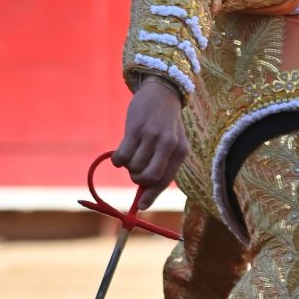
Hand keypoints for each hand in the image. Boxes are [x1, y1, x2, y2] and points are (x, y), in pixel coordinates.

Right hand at [113, 79, 188, 208]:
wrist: (162, 92)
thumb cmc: (166, 123)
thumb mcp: (172, 143)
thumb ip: (162, 165)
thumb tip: (145, 194)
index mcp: (180, 152)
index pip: (165, 180)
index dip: (151, 195)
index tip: (141, 206)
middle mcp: (168, 145)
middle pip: (148, 177)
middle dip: (138, 179)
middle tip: (135, 171)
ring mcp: (152, 137)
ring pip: (133, 167)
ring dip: (128, 167)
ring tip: (131, 156)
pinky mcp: (135, 129)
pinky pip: (122, 156)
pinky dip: (118, 160)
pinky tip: (121, 153)